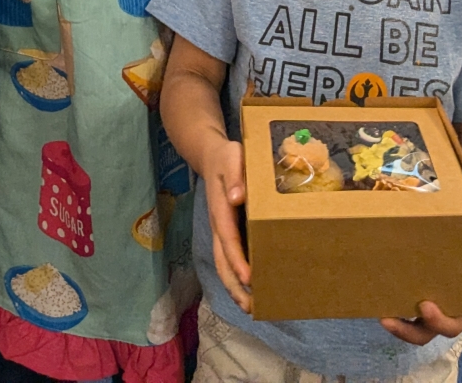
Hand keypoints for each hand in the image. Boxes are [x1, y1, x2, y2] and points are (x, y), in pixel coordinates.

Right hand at [202, 136, 252, 312]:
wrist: (210, 155)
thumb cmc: (226, 155)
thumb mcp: (232, 156)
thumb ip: (235, 174)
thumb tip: (237, 197)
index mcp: (220, 207)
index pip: (228, 237)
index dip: (237, 259)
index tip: (248, 277)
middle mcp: (217, 223)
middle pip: (221, 260)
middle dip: (234, 285)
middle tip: (251, 306)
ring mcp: (219, 229)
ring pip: (222, 263)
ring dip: (234, 287)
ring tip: (251, 308)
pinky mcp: (225, 231)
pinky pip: (228, 257)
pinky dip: (236, 276)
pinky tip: (250, 288)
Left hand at [381, 233, 461, 345]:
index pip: (452, 325)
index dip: (438, 321)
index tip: (425, 306)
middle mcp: (443, 314)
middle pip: (424, 333)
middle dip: (406, 331)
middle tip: (387, 319)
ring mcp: (426, 307)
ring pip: (410, 326)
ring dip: (395, 325)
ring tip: (379, 315)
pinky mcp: (413, 295)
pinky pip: (402, 308)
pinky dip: (390, 307)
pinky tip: (375, 297)